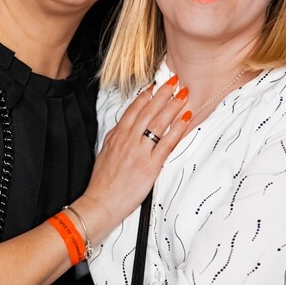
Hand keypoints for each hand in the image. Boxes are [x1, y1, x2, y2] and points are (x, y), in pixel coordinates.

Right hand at [79, 78, 189, 232]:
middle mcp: (128, 141)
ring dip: (173, 106)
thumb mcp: (105, 154)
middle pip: (148, 112)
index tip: (154, 87)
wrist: (100, 202)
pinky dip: (178, 129)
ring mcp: (140, 152)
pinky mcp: (150, 166)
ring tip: (183, 94)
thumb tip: (123, 129)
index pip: (133, 110)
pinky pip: (167, 143)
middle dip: (162, 94)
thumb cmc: (102, 183)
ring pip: (158, 123)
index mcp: (116, 137)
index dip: (145, 96)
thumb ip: (116, 139)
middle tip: (173, 82)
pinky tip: (185, 118)